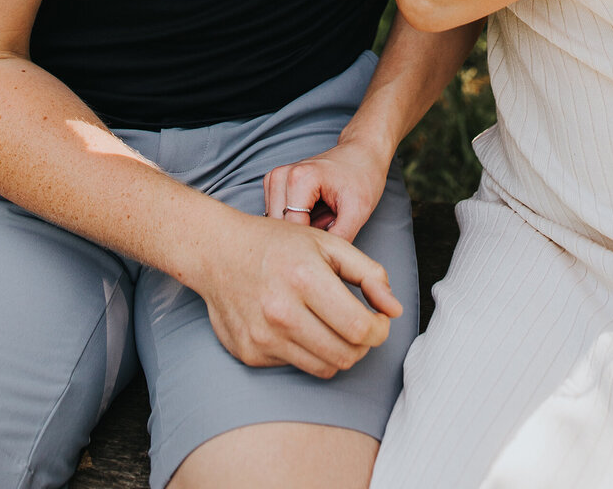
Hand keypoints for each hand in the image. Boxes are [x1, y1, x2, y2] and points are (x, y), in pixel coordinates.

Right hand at [196, 206, 401, 378]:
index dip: (380, 330)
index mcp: (305, 278)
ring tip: (334, 326)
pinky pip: (296, 366)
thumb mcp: (327, 244)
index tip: (379, 319)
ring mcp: (263, 337)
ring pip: (325, 368)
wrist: (217, 252)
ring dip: (338, 351)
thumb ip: (368, 273)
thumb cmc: (277, 244)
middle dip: (363, 344)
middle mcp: (282, 312)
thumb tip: (396, 309)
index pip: (360, 329)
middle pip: (346, 355)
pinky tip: (298, 326)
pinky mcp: (250, 354)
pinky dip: (306, 351)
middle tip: (360, 325)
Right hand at [264, 136, 392, 241]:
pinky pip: (277, 218)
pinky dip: (294, 224)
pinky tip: (313, 217)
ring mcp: (274, 179)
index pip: (293, 232)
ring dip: (298, 231)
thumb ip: (339, 240)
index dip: (312, 247)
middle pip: (281, 230)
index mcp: (299, 179)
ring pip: (276, 227)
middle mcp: (280, 176)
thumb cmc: (363, 177)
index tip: (330, 251)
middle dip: (303, 239)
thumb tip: (323, 267)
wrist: (362, 152)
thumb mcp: (359, 211)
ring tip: (323, 220)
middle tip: (330, 230)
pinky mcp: (274, 185)